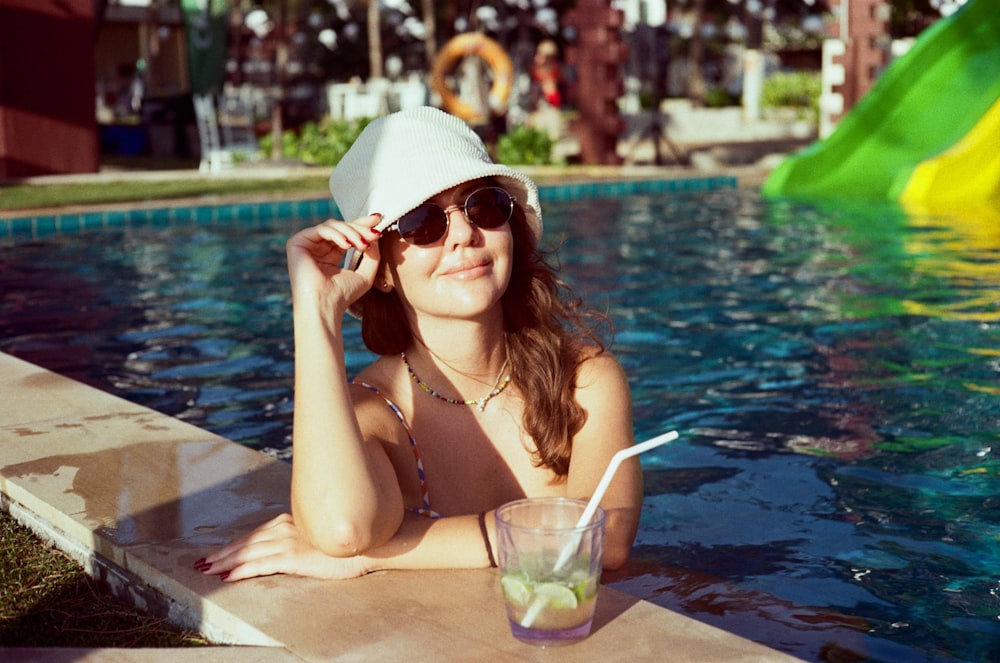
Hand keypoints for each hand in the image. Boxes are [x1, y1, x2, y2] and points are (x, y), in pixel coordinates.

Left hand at [195, 513, 371, 581]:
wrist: (368, 544)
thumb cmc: (345, 542)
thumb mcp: (316, 536)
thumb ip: (299, 537)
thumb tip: (287, 547)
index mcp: (290, 521)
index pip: (255, 534)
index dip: (234, 545)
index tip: (216, 553)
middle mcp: (286, 528)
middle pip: (247, 542)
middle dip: (222, 553)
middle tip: (202, 563)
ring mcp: (290, 542)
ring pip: (249, 552)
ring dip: (226, 562)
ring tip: (208, 571)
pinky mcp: (295, 557)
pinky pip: (262, 565)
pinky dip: (242, 570)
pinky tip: (229, 578)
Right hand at [285, 214, 382, 316]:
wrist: (324, 306)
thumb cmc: (343, 295)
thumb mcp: (366, 273)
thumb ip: (372, 254)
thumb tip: (375, 235)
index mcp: (329, 254)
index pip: (346, 233)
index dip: (362, 225)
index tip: (379, 219)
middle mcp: (317, 248)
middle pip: (340, 226)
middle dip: (360, 228)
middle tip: (374, 233)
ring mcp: (306, 245)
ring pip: (332, 225)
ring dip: (351, 232)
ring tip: (362, 245)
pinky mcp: (296, 242)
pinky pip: (321, 229)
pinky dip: (337, 234)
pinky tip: (347, 245)